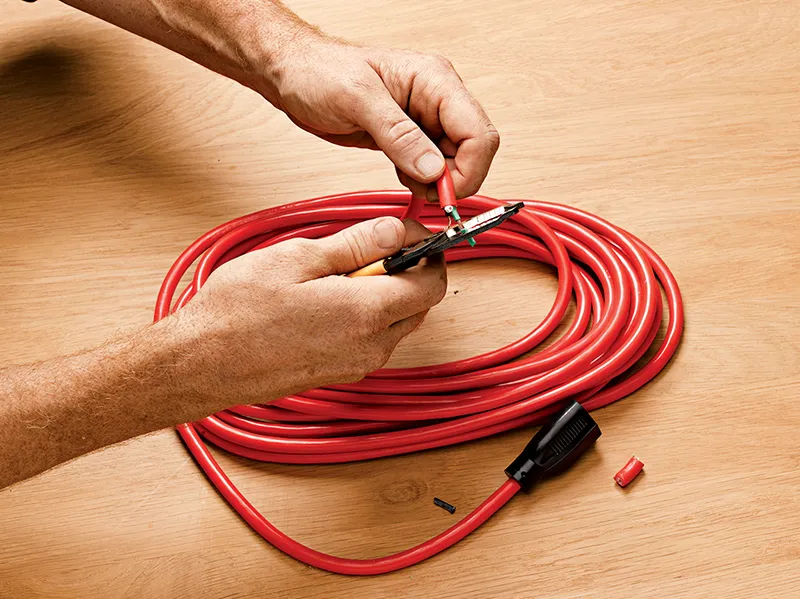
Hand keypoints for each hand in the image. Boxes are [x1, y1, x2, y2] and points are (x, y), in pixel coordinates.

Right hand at [175, 217, 446, 407]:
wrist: (203, 363)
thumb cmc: (238, 311)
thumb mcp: (298, 258)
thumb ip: (356, 244)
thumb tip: (396, 230)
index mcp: (365, 312)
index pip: (431, 282)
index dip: (427, 252)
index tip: (407, 233)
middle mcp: (370, 345)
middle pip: (419, 303)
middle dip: (406, 271)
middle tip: (367, 248)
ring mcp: (357, 364)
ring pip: (397, 322)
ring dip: (384, 293)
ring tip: (336, 275)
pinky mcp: (342, 373)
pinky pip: (373, 339)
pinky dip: (366, 315)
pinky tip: (327, 299)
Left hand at [260, 33, 499, 199]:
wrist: (294, 74)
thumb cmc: (319, 72)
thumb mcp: (357, 100)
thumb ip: (398, 135)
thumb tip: (434, 168)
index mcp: (435, 81)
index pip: (478, 132)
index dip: (469, 169)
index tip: (444, 192)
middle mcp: (437, 100)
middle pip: (474, 151)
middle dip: (454, 179)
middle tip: (423, 191)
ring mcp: (426, 120)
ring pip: (455, 162)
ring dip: (436, 182)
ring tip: (405, 177)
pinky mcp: (411, 137)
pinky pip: (432, 166)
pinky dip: (422, 180)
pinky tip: (399, 173)